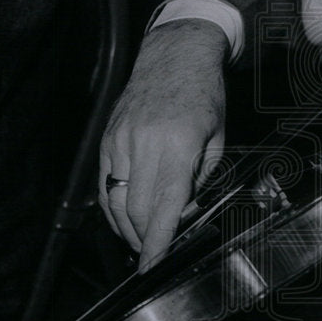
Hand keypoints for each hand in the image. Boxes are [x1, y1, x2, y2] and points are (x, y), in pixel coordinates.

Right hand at [99, 19, 228, 270]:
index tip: (153, 265)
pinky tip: (123, 219)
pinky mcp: (108, 138)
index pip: (165, 205)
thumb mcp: (217, 138)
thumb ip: (201, 179)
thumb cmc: (203, 95)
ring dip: (126, 228)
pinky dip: (112, 207)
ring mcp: (121, 140)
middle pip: (136, 209)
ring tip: (140, 242)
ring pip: (116, 199)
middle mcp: (144, 143)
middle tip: (153, 255)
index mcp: (178, 144)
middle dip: (143, 239)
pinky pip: (105, 183)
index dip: (158, 241)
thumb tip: (186, 215)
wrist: (174, 55)